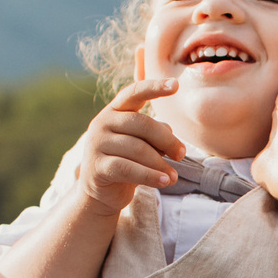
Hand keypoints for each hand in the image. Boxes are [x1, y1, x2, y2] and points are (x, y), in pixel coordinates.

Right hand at [74, 78, 184, 214]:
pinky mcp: (96, 167)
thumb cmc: (127, 162)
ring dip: (160, 164)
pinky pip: (128, 169)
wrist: (101, 193)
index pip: (134, 93)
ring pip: (138, 149)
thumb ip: (155, 134)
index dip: (154, 87)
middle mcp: (102, 123)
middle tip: (181, 155)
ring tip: (173, 176)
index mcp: (115, 111)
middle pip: (142, 124)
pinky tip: (164, 181)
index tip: (176, 85)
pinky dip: (150, 176)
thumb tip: (169, 132)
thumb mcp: (142, 143)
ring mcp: (96, 144)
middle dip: (166, 140)